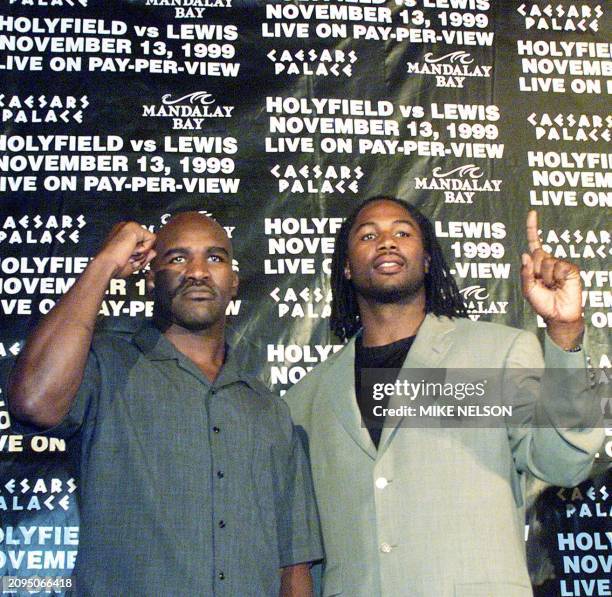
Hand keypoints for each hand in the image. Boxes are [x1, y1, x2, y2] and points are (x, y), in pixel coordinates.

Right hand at [97, 222, 156, 277]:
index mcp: (123, 234)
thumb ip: (145, 256)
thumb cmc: (113, 266)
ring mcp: (129, 226)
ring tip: (128, 254)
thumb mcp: (133, 262)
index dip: (140, 253)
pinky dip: (145, 249)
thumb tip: (153, 252)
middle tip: (128, 257)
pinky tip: (131, 251)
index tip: (128, 258)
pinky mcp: (134, 227)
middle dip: (142, 253)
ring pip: (150, 240)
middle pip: (148, 241)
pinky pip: (152, 238)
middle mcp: (125, 228)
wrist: (106, 265)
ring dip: (142, 252)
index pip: (142, 241)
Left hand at [520, 210, 583, 347]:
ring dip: (546, 277)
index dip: (533, 228)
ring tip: (552, 287)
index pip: (535, 242)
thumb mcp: (527, 289)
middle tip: (542, 284)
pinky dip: (557, 277)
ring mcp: (560, 265)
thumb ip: (525, 273)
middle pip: (537, 253)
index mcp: (537, 264)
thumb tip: (525, 254)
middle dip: (536, 269)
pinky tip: (561, 285)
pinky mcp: (571, 270)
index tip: (533, 213)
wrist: (558, 315)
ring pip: (547, 261)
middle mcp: (548, 261)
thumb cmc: (542, 303)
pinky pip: (559, 266)